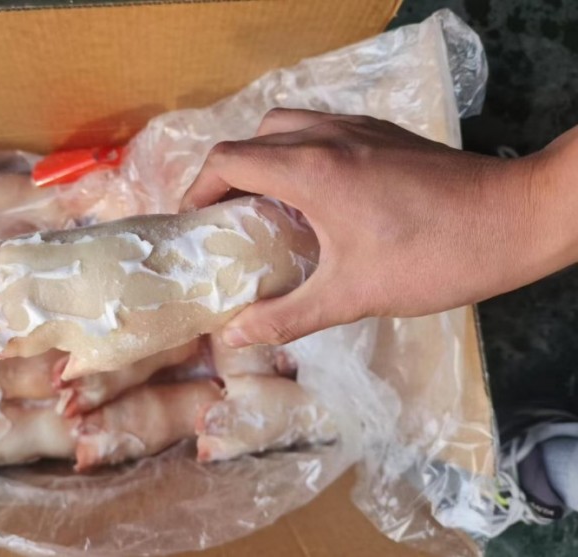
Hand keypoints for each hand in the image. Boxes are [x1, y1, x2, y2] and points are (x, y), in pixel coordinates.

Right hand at [181, 109, 576, 346]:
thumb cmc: (431, 257)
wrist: (514, 220)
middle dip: (228, 175)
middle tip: (227, 219)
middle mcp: (326, 136)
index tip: (192, 223)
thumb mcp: (352, 295)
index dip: (197, 189)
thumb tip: (235, 337)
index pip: (228, 160)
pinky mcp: (382, 133)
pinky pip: (320, 130)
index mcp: (310, 169)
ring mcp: (357, 128)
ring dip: (264, 159)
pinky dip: (299, 154)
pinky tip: (317, 199)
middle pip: (252, 138)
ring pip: (287, 126)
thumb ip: (286, 316)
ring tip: (267, 207)